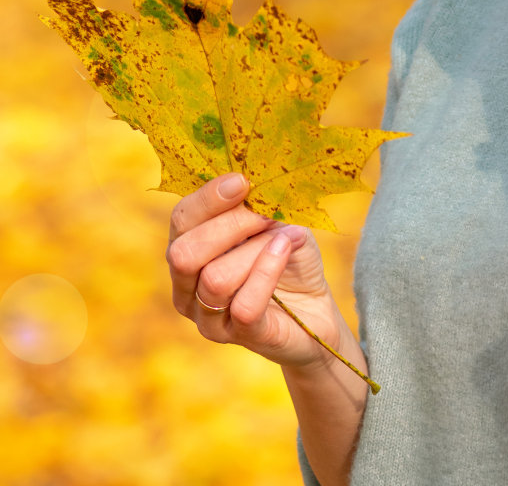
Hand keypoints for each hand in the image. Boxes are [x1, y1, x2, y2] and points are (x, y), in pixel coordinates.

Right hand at [166, 173, 362, 375]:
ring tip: (283, 237)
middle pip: (183, 253)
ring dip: (255, 250)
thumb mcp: (274, 221)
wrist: (314, 308)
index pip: (181, 220)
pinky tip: (284, 251)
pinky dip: (267, 272)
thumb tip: (252, 186)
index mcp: (189, 250)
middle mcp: (188, 288)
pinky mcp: (241, 337)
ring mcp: (209, 318)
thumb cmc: (287, 257)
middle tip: (265, 214)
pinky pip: (244, 306)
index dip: (208, 198)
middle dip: (229, 225)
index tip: (242, 182)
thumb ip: (258, 204)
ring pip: (214, 279)